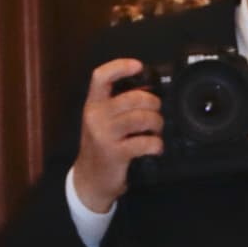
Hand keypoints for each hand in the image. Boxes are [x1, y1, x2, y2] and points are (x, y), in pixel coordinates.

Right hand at [72, 58, 163, 212]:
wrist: (90, 180)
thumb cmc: (101, 146)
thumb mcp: (101, 121)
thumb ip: (117, 104)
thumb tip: (147, 90)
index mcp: (93, 104)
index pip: (100, 77)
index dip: (120, 67)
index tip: (138, 66)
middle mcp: (96, 117)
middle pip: (132, 98)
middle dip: (153, 104)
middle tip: (156, 112)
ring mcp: (104, 135)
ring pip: (142, 118)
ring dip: (157, 123)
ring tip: (156, 130)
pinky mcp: (115, 153)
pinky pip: (146, 142)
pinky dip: (156, 144)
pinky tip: (155, 147)